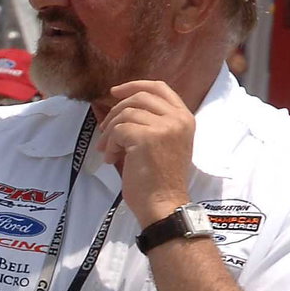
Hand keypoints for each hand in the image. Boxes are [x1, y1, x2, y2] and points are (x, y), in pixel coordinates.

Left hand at [95, 79, 194, 226]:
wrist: (163, 204)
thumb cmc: (160, 181)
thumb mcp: (163, 144)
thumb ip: (151, 123)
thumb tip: (121, 108)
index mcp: (184, 118)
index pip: (160, 88)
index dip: (135, 85)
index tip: (115, 93)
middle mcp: (177, 118)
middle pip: (139, 97)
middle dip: (116, 111)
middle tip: (104, 130)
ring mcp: (164, 127)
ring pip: (125, 114)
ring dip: (110, 133)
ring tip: (109, 151)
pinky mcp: (146, 137)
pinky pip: (118, 130)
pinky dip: (110, 144)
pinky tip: (112, 159)